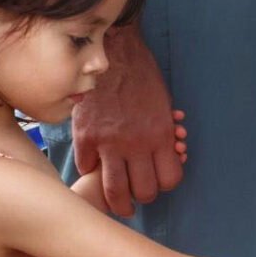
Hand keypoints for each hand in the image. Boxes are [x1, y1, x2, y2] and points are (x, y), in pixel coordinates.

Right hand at [71, 26, 186, 216]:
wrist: (113, 54)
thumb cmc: (143, 76)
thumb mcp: (164, 106)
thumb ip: (164, 134)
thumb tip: (170, 155)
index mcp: (161, 135)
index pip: (170, 180)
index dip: (165, 183)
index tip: (159, 180)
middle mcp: (137, 144)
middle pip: (144, 192)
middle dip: (143, 197)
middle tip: (138, 195)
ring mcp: (109, 143)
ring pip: (114, 191)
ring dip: (118, 201)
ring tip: (118, 203)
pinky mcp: (85, 137)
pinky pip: (87, 169)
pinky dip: (91, 170)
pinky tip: (95, 165)